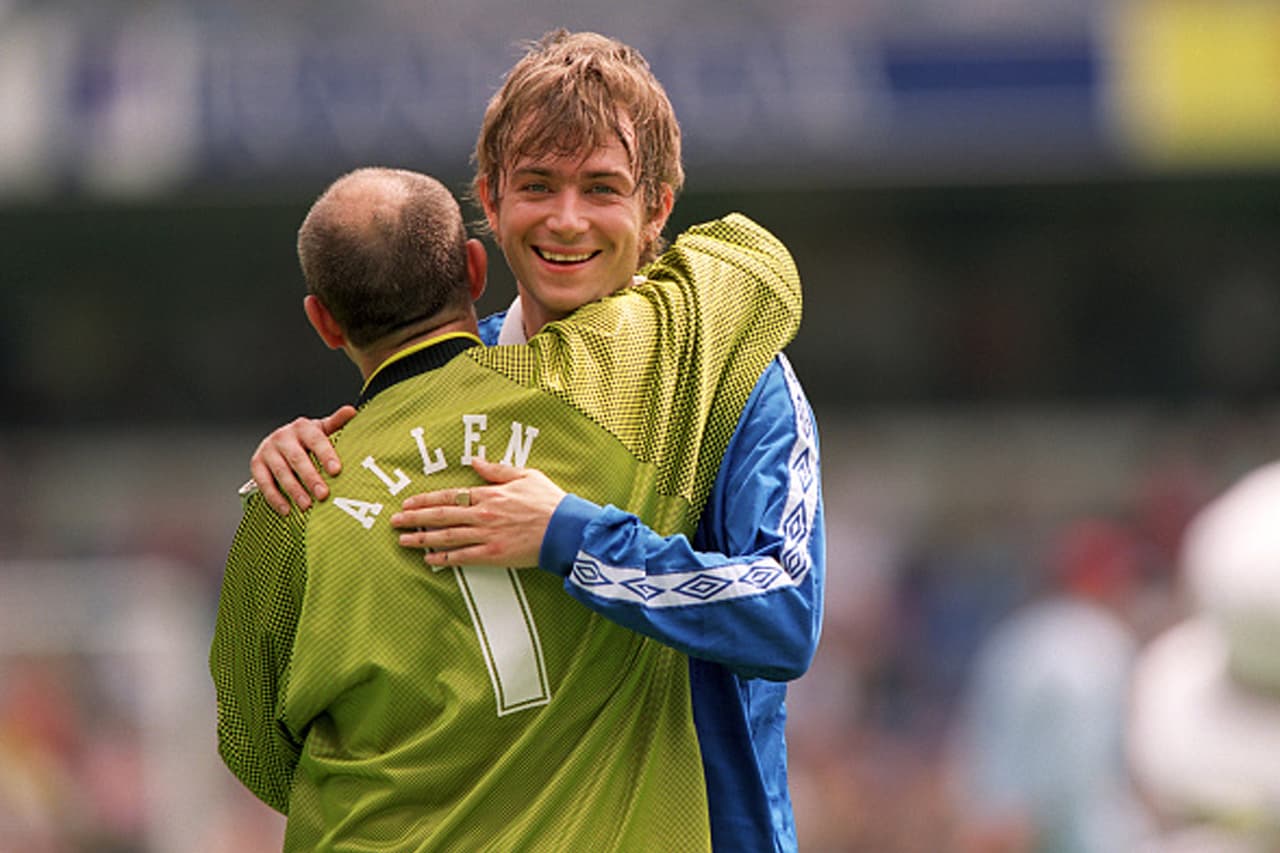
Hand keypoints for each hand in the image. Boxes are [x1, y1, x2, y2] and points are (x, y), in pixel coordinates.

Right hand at [249, 405, 356, 515]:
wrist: (281, 440)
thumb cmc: (308, 439)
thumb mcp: (322, 429)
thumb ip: (336, 423)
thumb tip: (351, 411)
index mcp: (303, 427)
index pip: (316, 440)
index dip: (326, 455)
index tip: (336, 470)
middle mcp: (283, 437)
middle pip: (297, 459)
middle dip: (311, 478)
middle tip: (323, 495)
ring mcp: (268, 450)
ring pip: (281, 472)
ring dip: (294, 491)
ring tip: (306, 506)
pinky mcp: (257, 464)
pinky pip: (264, 483)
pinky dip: (275, 498)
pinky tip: (286, 510)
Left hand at [391, 457, 566, 567]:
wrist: (565, 529)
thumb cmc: (549, 501)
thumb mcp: (525, 475)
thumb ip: (497, 470)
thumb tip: (475, 460)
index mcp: (489, 494)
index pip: (449, 496)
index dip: (425, 500)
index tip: (408, 502)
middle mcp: (482, 514)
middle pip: (440, 516)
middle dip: (414, 518)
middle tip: (394, 521)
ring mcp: (486, 536)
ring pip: (446, 537)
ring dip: (421, 538)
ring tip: (403, 540)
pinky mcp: (493, 555)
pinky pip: (462, 557)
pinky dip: (444, 558)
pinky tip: (429, 559)